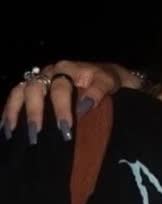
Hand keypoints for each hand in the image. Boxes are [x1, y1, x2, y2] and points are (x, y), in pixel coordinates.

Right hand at [3, 60, 135, 141]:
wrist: (110, 76)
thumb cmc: (109, 80)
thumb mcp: (109, 82)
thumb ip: (99, 91)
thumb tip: (84, 107)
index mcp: (66, 69)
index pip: (59, 89)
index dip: (61, 109)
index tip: (65, 129)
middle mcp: (49, 72)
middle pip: (34, 90)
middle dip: (35, 113)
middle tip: (37, 135)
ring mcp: (40, 80)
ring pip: (20, 92)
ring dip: (15, 112)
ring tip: (12, 132)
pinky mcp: (34, 90)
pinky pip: (16, 97)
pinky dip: (9, 111)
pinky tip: (6, 128)